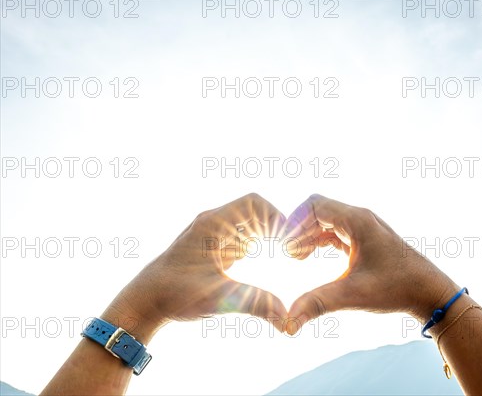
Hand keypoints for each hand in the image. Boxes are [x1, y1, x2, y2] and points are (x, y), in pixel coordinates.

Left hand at [103, 193, 288, 337]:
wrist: (146, 301)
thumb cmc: (175, 295)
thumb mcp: (219, 299)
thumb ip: (256, 304)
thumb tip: (288, 320)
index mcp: (213, 225)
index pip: (253, 203)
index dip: (276, 216)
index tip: (289, 240)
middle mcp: (213, 224)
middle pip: (255, 211)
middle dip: (276, 226)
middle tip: (294, 247)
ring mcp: (213, 234)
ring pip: (249, 222)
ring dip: (268, 234)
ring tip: (286, 253)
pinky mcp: (214, 247)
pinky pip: (242, 235)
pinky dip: (258, 243)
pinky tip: (268, 259)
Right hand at [282, 194, 459, 333]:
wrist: (429, 292)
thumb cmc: (397, 288)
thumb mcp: (354, 295)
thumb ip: (318, 303)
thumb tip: (287, 322)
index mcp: (357, 221)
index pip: (313, 205)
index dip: (294, 224)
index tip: (286, 249)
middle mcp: (359, 218)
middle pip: (317, 209)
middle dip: (298, 228)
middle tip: (289, 254)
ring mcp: (362, 227)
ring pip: (324, 219)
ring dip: (307, 234)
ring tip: (297, 257)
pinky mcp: (364, 238)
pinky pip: (333, 229)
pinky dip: (318, 239)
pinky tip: (309, 256)